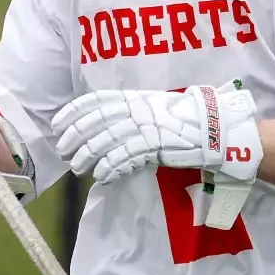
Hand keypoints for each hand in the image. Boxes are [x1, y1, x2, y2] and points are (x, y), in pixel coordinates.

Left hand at [53, 83, 262, 185]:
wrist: (217, 131)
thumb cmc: (188, 121)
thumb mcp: (157, 108)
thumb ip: (134, 113)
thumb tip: (109, 125)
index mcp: (136, 98)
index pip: (97, 100)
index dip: (74, 111)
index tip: (58, 123)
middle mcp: (138, 110)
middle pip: (96, 121)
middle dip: (75, 136)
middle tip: (62, 151)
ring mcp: (146, 127)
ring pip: (107, 140)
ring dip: (88, 156)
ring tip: (78, 168)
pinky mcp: (156, 146)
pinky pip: (126, 157)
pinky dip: (111, 168)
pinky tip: (102, 176)